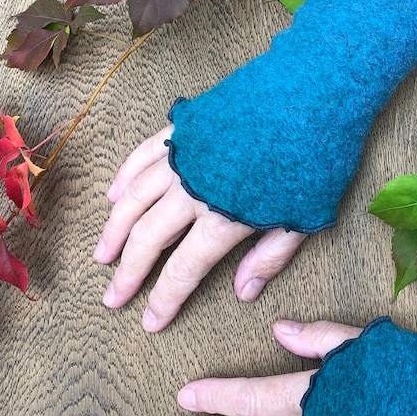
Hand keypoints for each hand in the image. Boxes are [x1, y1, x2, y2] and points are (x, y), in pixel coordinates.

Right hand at [93, 126, 306, 330]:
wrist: (312, 93)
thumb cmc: (315, 160)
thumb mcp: (304, 218)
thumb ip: (270, 257)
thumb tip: (243, 293)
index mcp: (223, 219)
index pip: (183, 269)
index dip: (164, 299)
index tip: (149, 322)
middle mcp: (192, 191)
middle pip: (148, 239)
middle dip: (128, 273)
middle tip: (111, 298)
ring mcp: (183, 157)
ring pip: (134, 198)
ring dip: (114, 229)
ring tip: (101, 254)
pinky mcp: (183, 129)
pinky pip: (142, 156)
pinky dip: (124, 177)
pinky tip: (113, 195)